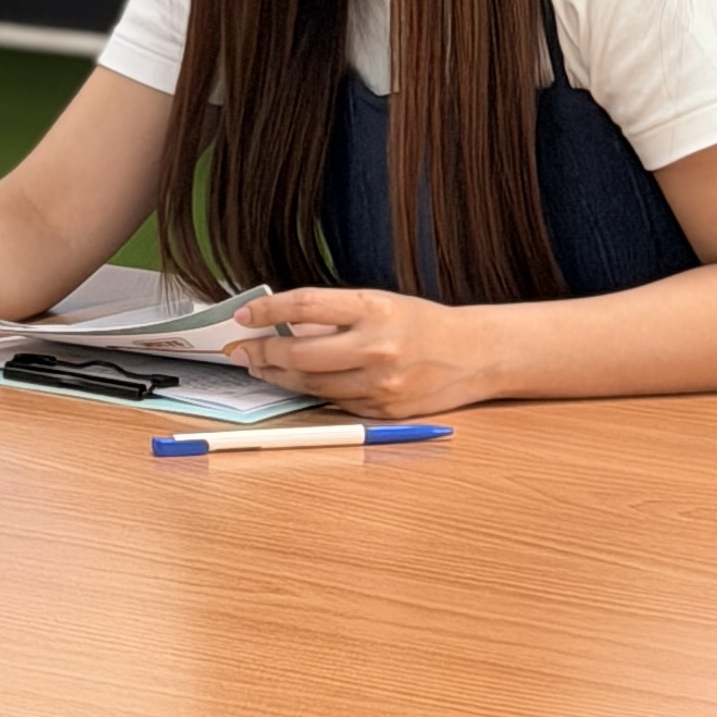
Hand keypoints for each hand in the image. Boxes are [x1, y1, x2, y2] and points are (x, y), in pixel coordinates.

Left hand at [229, 285, 479, 419]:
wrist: (473, 354)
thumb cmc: (421, 323)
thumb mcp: (380, 304)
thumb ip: (333, 315)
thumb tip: (281, 323)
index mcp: (375, 309)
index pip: (306, 305)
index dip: (268, 311)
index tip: (244, 316)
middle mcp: (377, 347)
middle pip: (302, 354)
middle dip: (264, 353)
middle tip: (244, 351)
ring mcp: (381, 385)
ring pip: (313, 385)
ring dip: (280, 377)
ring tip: (263, 368)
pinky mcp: (384, 412)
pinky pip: (336, 404)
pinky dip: (314, 393)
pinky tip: (300, 383)